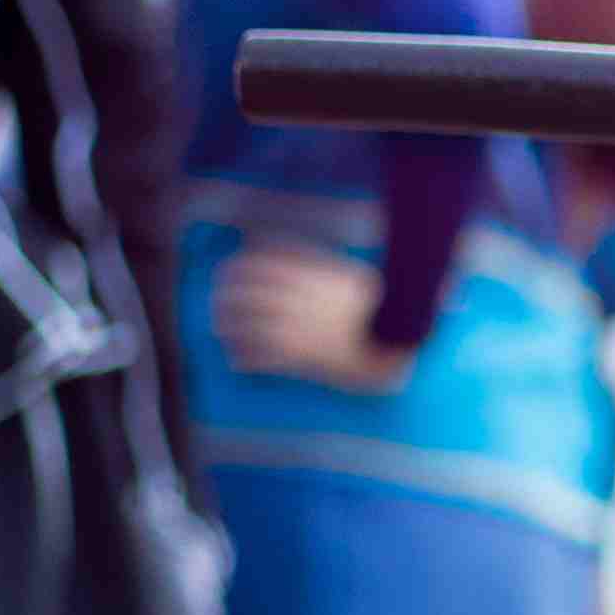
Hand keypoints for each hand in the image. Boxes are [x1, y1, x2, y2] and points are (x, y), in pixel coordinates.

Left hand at [212, 242, 405, 390]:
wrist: (396, 343)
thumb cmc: (375, 309)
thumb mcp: (348, 276)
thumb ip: (314, 263)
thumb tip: (282, 252)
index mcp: (311, 276)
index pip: (260, 265)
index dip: (237, 267)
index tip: (226, 271)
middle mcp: (299, 300)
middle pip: (247, 293)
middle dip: (226, 297)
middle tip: (218, 302)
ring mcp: (299, 329)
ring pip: (248, 326)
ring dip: (229, 327)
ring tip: (221, 329)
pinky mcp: (303, 356)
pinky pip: (264, 358)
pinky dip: (245, 359)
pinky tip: (236, 361)